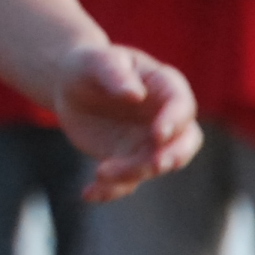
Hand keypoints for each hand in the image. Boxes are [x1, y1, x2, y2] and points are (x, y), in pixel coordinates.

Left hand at [51, 42, 202, 201]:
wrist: (70, 85)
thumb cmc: (90, 64)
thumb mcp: (96, 60)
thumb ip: (115, 74)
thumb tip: (135, 95)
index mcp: (165, 87)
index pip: (182, 106)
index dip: (174, 121)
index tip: (158, 133)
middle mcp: (165, 119)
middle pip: (184, 143)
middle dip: (173, 156)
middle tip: (154, 165)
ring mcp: (149, 143)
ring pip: (153, 166)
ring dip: (133, 173)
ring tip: (101, 172)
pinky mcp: (130, 160)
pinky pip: (126, 181)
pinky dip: (110, 190)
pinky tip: (89, 193)